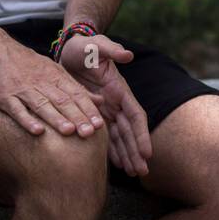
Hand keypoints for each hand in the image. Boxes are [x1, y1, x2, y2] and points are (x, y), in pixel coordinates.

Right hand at [0, 31, 104, 138]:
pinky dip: (27, 120)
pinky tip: (37, 131)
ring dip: (56, 118)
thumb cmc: (27, 64)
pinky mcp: (5, 96)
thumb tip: (99, 101)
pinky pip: (17, 109)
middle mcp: (42, 83)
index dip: (88, 109)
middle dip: (77, 117)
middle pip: (62, 101)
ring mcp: (23, 89)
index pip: (76, 94)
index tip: (99, 124)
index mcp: (55, 77)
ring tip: (69, 132)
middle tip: (90, 133)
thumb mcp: (54, 71)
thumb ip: (75, 87)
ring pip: (42, 105)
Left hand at [60, 33, 152, 176]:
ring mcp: (106, 110)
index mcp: (119, 89)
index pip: (135, 116)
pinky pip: (105, 135)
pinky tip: (116, 165)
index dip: (141, 135)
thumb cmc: (84, 47)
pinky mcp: (93, 113)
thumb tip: (127, 54)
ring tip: (133, 173)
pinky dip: (112, 150)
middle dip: (137, 151)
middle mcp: (116, 102)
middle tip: (142, 172)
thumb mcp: (96, 46)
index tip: (147, 153)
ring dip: (127, 154)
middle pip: (130, 132)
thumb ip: (111, 50)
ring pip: (120, 137)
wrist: (70, 49)